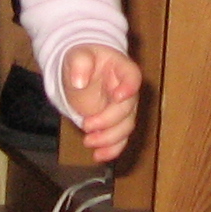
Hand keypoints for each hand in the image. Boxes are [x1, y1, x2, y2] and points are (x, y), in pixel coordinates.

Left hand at [60, 44, 142, 162]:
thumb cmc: (84, 60)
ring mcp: (123, 109)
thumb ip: (80, 64)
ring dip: (109, 139)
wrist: (81, 72)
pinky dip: (111, 150)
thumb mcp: (78, 55)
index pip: (133, 77)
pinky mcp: (115, 124)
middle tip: (86, 125)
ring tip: (88, 141)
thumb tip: (79, 82)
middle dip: (108, 120)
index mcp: (122, 69)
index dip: (129, 87)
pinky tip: (98, 156)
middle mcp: (127, 91)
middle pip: (128, 109)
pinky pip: (120, 140)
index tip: (118, 96)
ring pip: (125, 128)